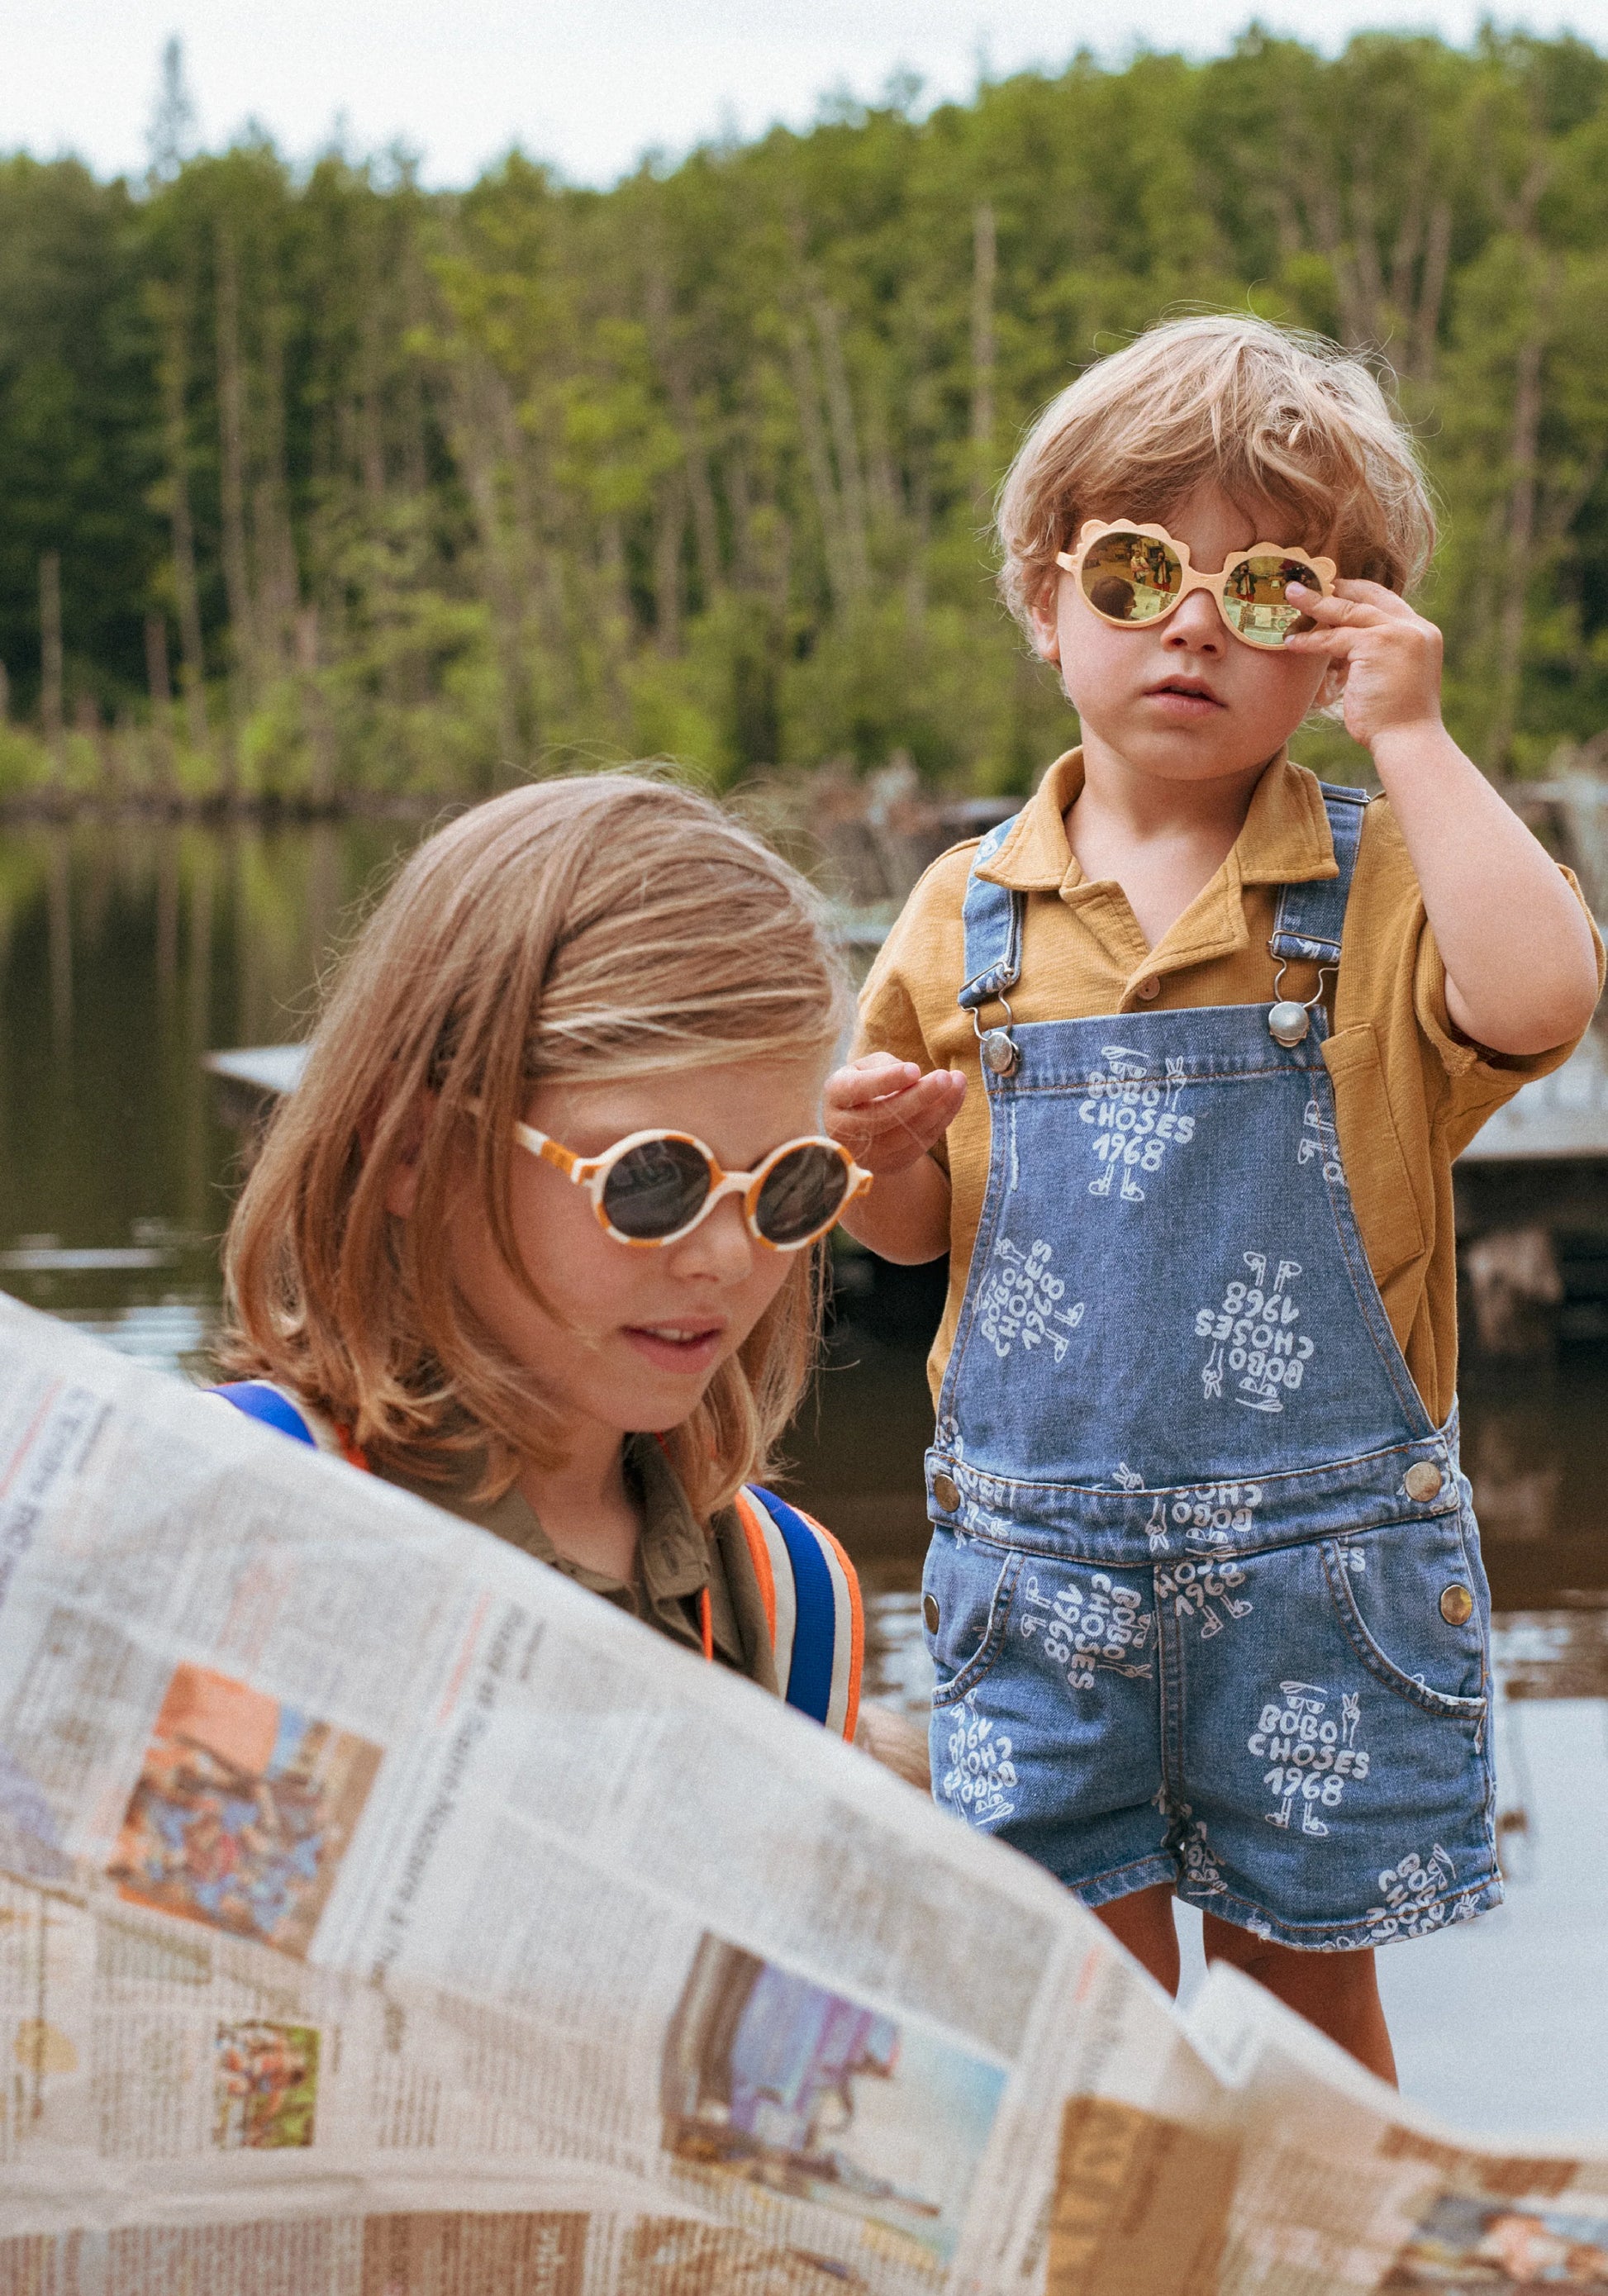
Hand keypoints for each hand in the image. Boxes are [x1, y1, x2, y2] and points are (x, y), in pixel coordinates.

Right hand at [824, 1053, 965, 1176]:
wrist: (860, 1126)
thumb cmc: (865, 1086)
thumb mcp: (864, 1067)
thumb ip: (885, 1067)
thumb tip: (915, 1077)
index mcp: (836, 1097)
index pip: (859, 1089)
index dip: (887, 1080)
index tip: (915, 1068)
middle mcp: (845, 1129)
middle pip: (886, 1115)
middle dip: (920, 1096)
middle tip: (946, 1077)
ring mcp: (868, 1152)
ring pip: (908, 1133)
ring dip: (939, 1108)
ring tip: (958, 1082)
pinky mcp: (891, 1163)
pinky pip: (922, 1142)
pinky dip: (943, 1119)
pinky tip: (955, 1097)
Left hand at [1284, 579, 1444, 752]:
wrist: (1409, 740)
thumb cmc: (1396, 720)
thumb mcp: (1392, 676)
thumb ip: (1378, 655)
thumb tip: (1346, 649)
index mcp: (1422, 633)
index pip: (1387, 601)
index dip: (1358, 593)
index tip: (1334, 589)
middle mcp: (1414, 628)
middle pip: (1368, 597)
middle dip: (1336, 588)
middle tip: (1308, 584)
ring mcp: (1397, 633)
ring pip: (1348, 612)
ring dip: (1316, 603)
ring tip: (1292, 595)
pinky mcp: (1376, 645)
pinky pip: (1334, 638)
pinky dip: (1310, 640)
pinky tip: (1291, 643)